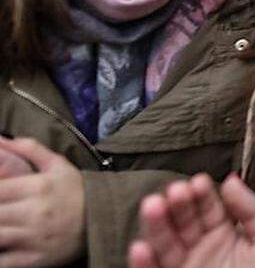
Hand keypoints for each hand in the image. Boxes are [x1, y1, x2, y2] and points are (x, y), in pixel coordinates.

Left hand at [0, 136, 85, 266]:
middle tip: (2, 210)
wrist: (105, 219)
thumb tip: (1, 139)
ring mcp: (34, 238)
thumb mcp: (58, 165)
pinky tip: (3, 245)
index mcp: (37, 187)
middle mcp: (34, 213)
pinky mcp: (35, 259)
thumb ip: (29, 149)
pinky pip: (4, 262)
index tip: (0, 195)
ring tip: (2, 223)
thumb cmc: (76, 191)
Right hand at [129, 174, 254, 267]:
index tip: (198, 182)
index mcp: (225, 233)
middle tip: (176, 191)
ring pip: (164, 244)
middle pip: (183, 221)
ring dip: (156, 226)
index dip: (202, 194)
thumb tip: (231, 180)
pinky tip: (141, 247)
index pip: (208, 207)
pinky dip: (144, 263)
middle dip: (178, 204)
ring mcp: (185, 266)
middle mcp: (201, 248)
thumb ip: (253, 209)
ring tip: (153, 206)